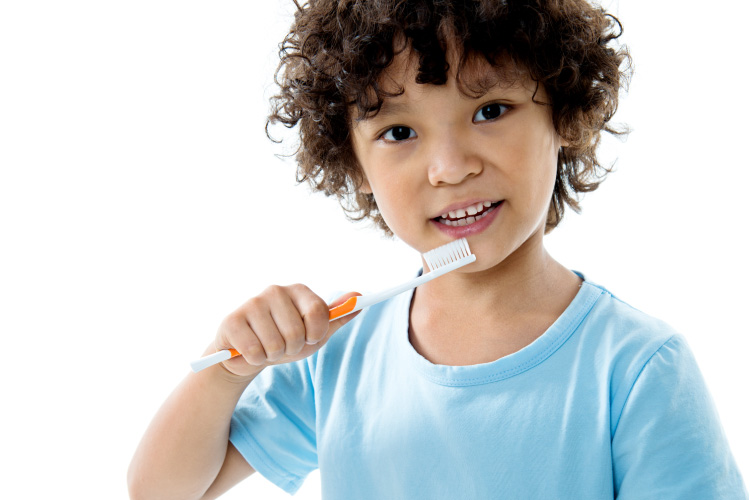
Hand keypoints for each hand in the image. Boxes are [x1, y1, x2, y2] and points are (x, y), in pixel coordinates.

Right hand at [213, 285, 359, 377]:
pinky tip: (250, 350)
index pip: (318, 312)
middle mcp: (275, 291)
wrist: (248, 355)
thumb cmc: (286, 341)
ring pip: (275, 344)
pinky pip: (254, 351)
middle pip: (296, 332)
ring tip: (267, 347)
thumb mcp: (316, 332)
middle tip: (283, 344)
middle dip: (292, 348)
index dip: (315, 334)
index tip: (308, 338)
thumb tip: (359, 297)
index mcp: (298, 291)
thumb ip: (338, 316)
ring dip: (273, 355)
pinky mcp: (231, 321)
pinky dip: (255, 359)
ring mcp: (252, 303)